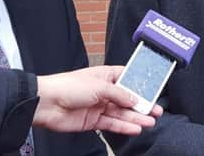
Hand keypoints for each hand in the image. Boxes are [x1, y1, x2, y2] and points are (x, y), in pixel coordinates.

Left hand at [34, 65, 162, 134]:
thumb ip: (119, 94)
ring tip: (150, 122)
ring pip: (121, 113)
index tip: (153, 90)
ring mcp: (98, 106)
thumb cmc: (68, 86)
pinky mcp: (92, 121)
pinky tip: (135, 128)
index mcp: (104, 75)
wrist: (47, 103)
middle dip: (141, 105)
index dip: (140, 84)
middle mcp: (102, 91)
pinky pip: (112, 124)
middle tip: (156, 111)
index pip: (127, 78)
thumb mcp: (99, 86)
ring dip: (135, 118)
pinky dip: (124, 127)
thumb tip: (135, 99)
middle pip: (126, 98)